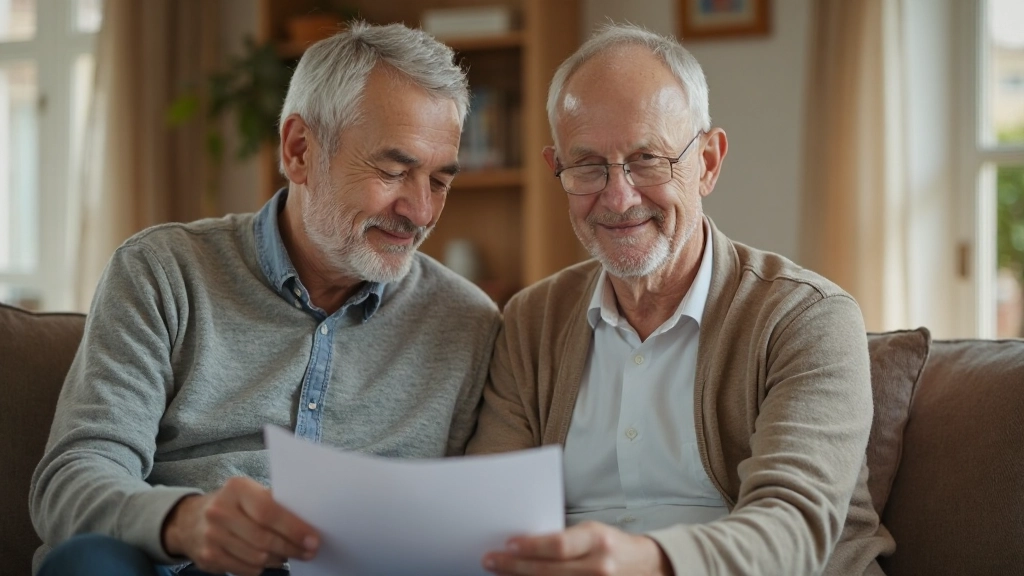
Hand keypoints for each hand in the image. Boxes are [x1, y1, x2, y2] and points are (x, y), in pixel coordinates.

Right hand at [162, 476, 318, 575]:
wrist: (189, 520)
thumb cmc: (232, 504)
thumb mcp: (249, 493)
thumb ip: (273, 504)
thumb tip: (306, 523)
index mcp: (236, 489)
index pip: (269, 511)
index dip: (294, 528)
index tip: (313, 539)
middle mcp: (220, 511)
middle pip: (264, 538)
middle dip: (291, 547)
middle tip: (309, 552)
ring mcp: (211, 536)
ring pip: (257, 557)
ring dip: (279, 559)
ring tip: (289, 554)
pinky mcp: (208, 557)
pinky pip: (245, 569)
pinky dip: (262, 567)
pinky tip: (269, 560)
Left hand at [482, 521, 672, 575]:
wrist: (646, 566)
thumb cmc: (611, 545)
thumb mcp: (590, 532)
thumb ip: (563, 539)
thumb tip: (521, 544)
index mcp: (597, 540)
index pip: (558, 545)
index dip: (530, 546)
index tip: (507, 545)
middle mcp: (599, 565)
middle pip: (549, 571)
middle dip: (514, 567)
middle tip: (490, 561)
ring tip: (500, 574)